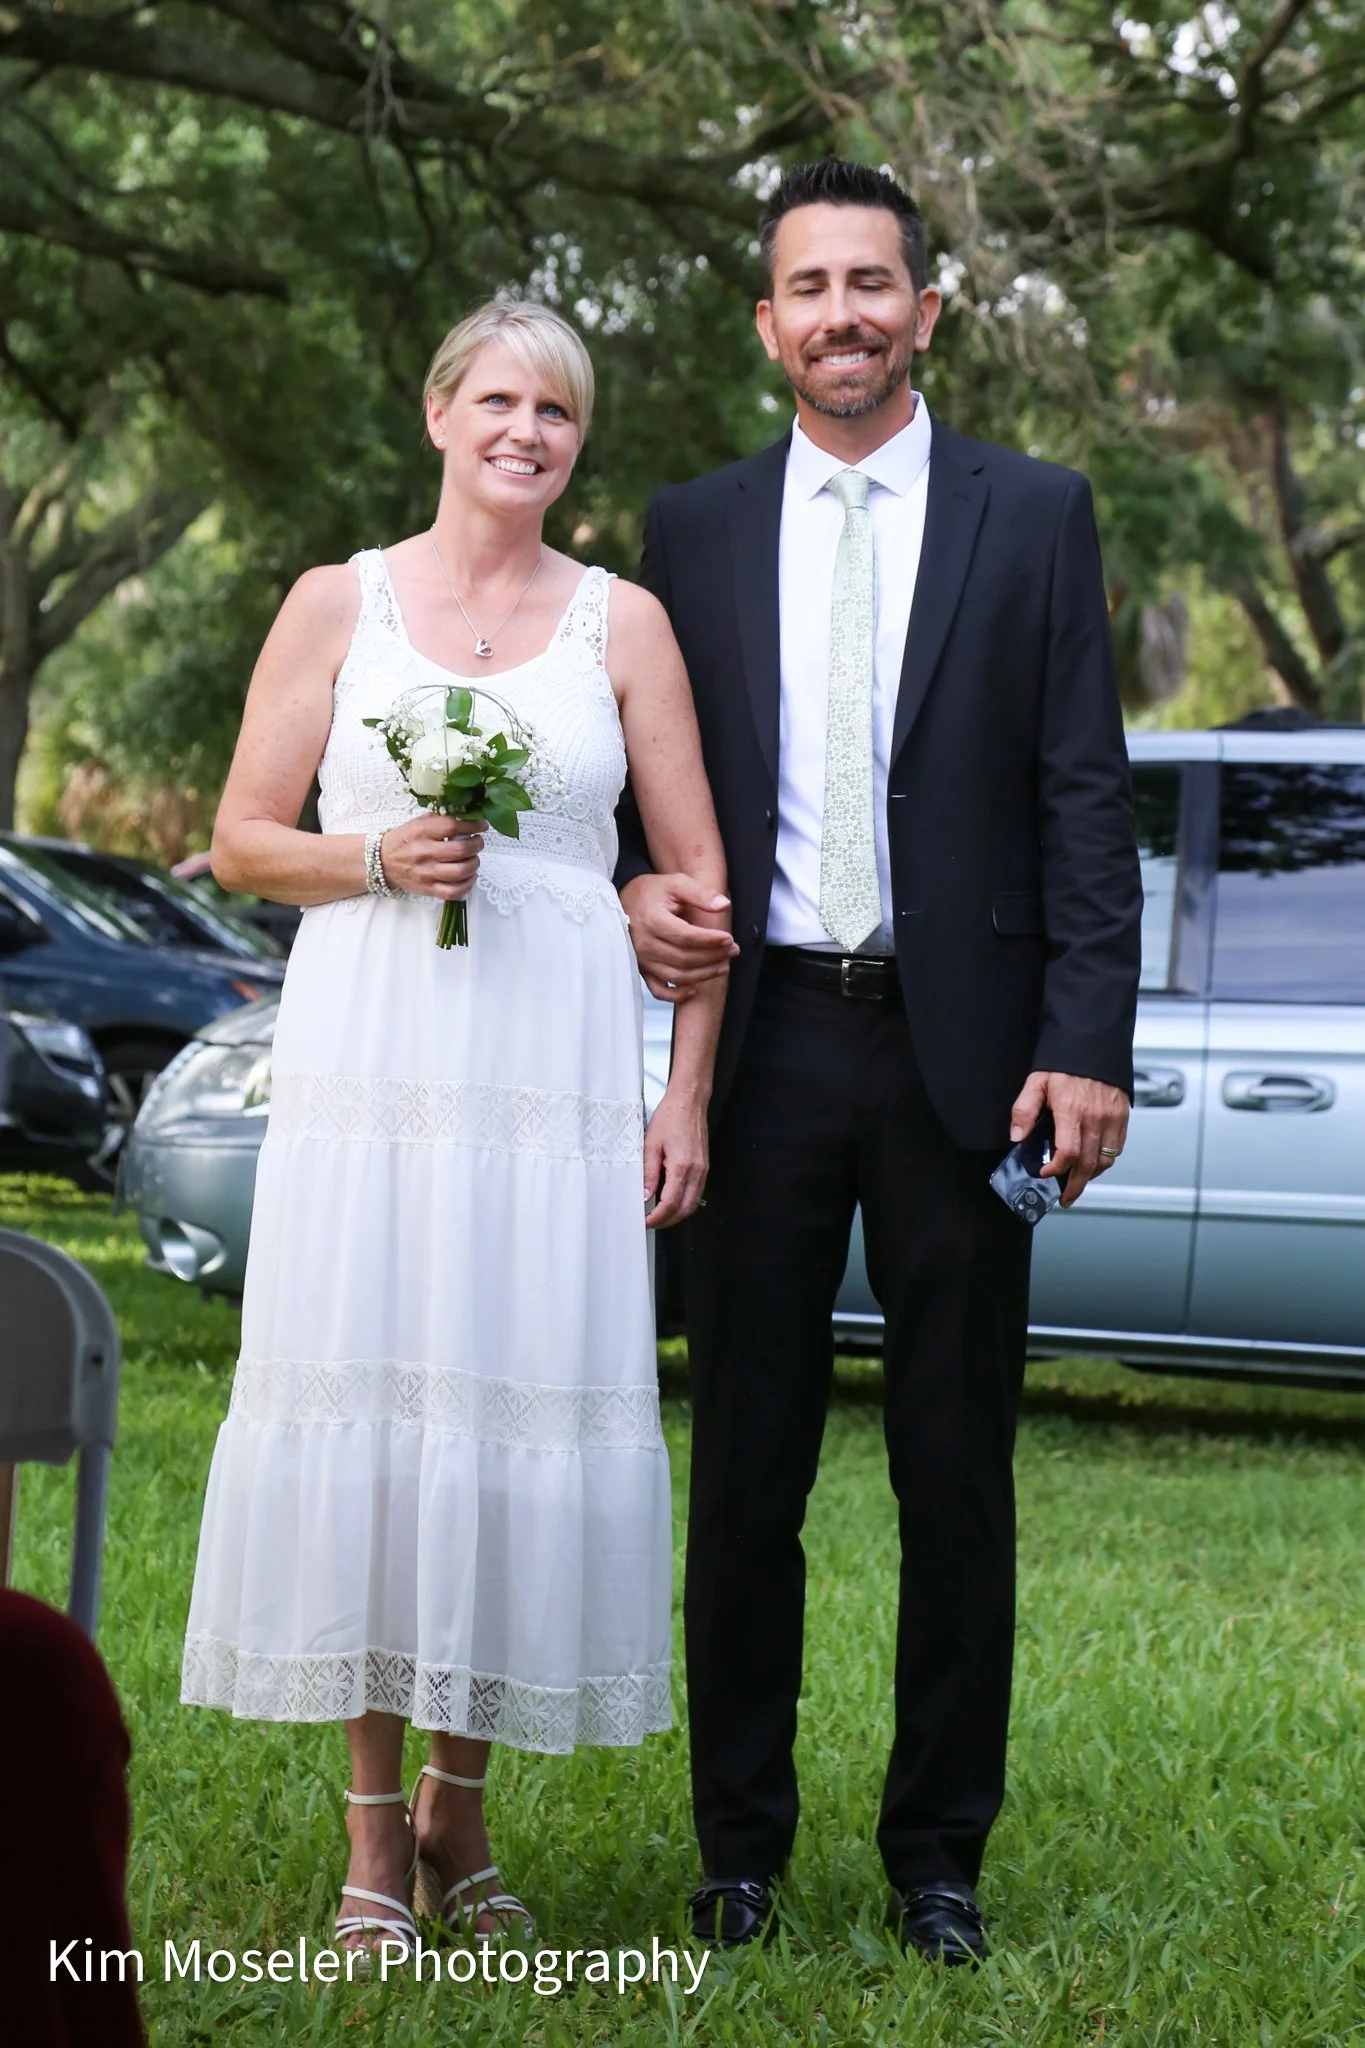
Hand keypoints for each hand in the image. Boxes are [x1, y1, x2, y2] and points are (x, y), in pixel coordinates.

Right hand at [377, 814, 484, 899]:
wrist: (382, 862)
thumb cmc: (404, 840)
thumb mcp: (418, 823)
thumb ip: (440, 820)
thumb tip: (467, 818)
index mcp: (421, 832)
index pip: (453, 826)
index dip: (473, 825)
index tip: (481, 825)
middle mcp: (424, 852)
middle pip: (461, 850)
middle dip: (477, 845)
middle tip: (478, 842)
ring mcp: (426, 873)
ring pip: (461, 871)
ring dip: (474, 864)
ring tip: (473, 859)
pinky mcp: (428, 889)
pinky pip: (454, 891)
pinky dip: (468, 884)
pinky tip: (470, 876)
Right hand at [619, 873, 738, 1002]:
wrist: (625, 901)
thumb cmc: (652, 891)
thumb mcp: (676, 883)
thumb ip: (700, 893)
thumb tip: (724, 905)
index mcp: (653, 920)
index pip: (686, 937)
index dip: (710, 940)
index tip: (729, 939)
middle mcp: (645, 944)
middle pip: (685, 958)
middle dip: (713, 956)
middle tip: (733, 950)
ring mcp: (642, 960)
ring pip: (677, 976)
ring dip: (703, 974)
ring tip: (723, 965)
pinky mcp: (642, 969)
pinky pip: (659, 991)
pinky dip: (677, 996)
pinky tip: (695, 990)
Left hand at [643, 1086, 708, 1228]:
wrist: (688, 1102)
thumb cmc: (671, 1117)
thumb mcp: (651, 1145)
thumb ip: (648, 1173)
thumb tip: (645, 1195)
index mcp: (681, 1166)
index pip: (670, 1203)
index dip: (657, 1217)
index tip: (646, 1220)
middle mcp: (696, 1171)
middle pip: (685, 1209)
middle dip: (668, 1221)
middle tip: (652, 1222)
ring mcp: (703, 1170)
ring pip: (693, 1204)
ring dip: (677, 1214)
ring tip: (660, 1215)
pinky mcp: (704, 1167)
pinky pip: (697, 1192)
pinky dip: (685, 1202)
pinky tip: (672, 1200)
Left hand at [1010, 1070, 1129, 1208]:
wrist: (1093, 1040)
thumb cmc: (1065, 1060)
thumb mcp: (1036, 1082)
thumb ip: (1025, 1110)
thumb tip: (1018, 1136)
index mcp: (1072, 1111)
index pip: (1068, 1154)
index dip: (1056, 1170)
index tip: (1046, 1174)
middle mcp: (1095, 1118)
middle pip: (1088, 1164)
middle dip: (1076, 1185)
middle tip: (1066, 1197)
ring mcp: (1112, 1117)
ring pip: (1106, 1159)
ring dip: (1092, 1175)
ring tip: (1079, 1182)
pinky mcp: (1122, 1115)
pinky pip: (1118, 1146)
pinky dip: (1107, 1160)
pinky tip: (1095, 1162)